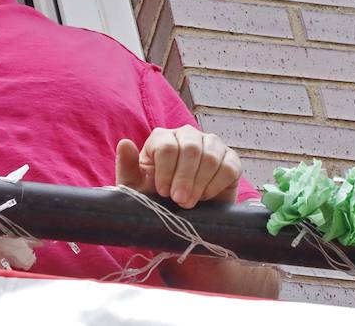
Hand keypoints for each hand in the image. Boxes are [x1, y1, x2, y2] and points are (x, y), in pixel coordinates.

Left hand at [115, 126, 239, 208]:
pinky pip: (229, 167)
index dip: (166, 170)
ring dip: (200, 183)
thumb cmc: (156, 199)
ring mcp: (211, 145)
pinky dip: (217, 184)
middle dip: (185, 178)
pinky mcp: (230, 159)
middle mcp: (187, 135)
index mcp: (162, 138)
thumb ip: (128, 166)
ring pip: (210, 156)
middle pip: (190, 149)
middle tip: (180, 201)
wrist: (183, 218)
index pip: (168, 146)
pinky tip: (206, 196)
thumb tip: (124, 143)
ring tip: (191, 203)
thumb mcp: (136, 187)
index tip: (162, 192)